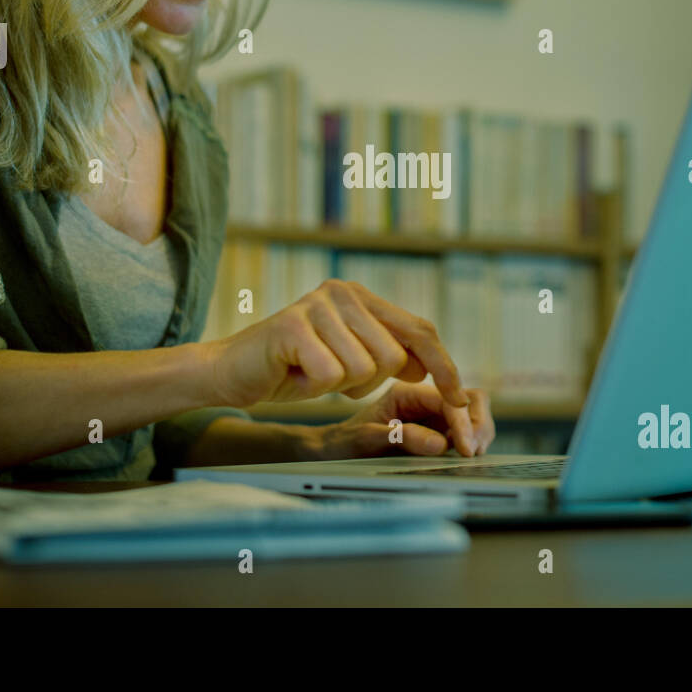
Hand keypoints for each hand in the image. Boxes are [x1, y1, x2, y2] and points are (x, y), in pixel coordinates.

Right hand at [203, 279, 467, 410]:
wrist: (232, 371)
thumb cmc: (293, 369)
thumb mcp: (349, 361)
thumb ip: (386, 354)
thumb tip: (429, 366)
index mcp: (360, 297)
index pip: (419, 330)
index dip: (444, 365)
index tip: (460, 398)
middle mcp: (342, 292)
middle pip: (394, 358)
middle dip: (368, 383)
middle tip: (333, 377)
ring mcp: (316, 306)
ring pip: (363, 369)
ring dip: (338, 386)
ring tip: (309, 372)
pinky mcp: (291, 326)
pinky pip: (330, 376)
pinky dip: (312, 387)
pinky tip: (293, 373)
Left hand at [310, 381, 495, 459]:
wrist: (331, 451)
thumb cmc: (344, 444)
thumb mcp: (367, 441)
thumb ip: (403, 439)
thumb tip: (440, 444)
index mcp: (406, 393)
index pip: (447, 399)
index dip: (462, 422)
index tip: (465, 448)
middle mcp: (423, 398)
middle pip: (468, 398)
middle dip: (478, 423)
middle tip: (474, 451)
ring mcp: (432, 413)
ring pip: (472, 411)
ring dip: (479, 430)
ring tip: (473, 454)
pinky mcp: (437, 428)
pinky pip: (465, 428)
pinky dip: (473, 439)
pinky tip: (466, 455)